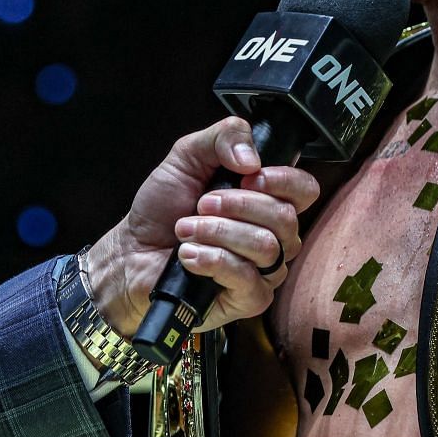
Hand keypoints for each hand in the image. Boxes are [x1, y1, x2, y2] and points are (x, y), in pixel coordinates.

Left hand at [85, 117, 319, 336]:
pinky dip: (213, 261)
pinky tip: (189, 256)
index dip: (283, 180)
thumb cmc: (162, 209)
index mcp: (267, 199)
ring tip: (186, 230)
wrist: (132, 251)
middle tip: (200, 205)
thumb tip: (252, 158)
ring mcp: (264, 270)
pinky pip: (249, 279)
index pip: (305, 189)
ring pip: (266, 247)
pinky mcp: (249, 299)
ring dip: (218, 232)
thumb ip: (223, 137)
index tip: (247, 176)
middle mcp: (273, 235)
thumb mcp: (187, 157)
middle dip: (236, 206)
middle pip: (286, 218)